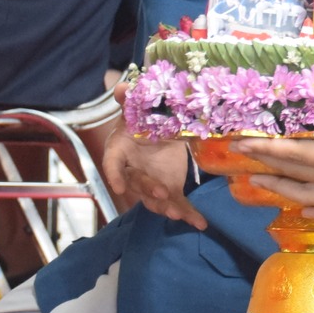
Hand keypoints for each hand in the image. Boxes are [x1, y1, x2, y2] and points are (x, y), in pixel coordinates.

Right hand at [101, 85, 205, 228]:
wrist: (156, 131)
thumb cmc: (141, 121)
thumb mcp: (136, 109)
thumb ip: (130, 101)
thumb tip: (123, 88)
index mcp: (119, 151)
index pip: (112, 165)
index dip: (114, 176)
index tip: (119, 188)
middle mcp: (133, 172)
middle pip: (137, 184)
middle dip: (149, 190)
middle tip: (162, 193)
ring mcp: (152, 184)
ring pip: (157, 199)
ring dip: (168, 207)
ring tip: (179, 215)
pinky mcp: (170, 190)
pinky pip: (178, 204)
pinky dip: (189, 215)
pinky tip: (201, 224)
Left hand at [238, 100, 313, 225]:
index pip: (296, 153)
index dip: (267, 147)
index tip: (240, 142)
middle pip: (293, 173)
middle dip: (264, 163)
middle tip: (238, 157)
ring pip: (304, 195)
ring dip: (278, 188)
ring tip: (257, 184)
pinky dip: (311, 211)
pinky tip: (303, 211)